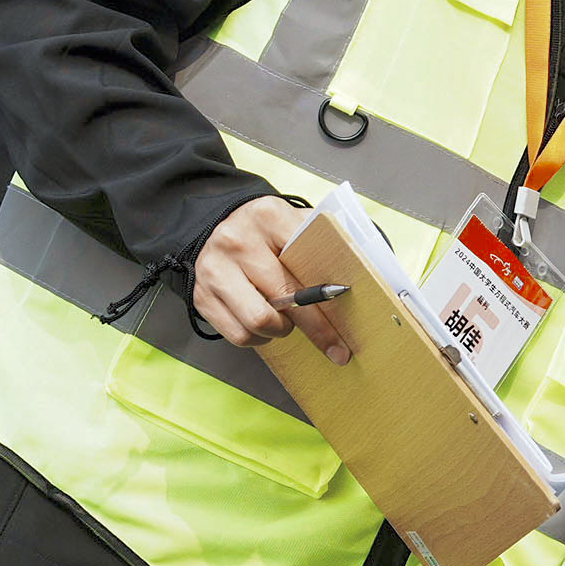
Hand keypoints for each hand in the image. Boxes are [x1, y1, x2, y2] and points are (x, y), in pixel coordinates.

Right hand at [191, 196, 348, 357]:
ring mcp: (215, 269)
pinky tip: (265, 325)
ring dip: (281, 330)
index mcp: (268, 216)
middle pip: (286, 297)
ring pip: (259, 321)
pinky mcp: (202, 295)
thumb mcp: (292, 222)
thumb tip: (363, 270)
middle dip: (316, 328)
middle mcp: (237, 241)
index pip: (307, 260)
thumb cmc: (263, 231)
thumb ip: (323, 241)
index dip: (329, 294)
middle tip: (337, 349)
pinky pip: (238, 334)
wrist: (212, 225)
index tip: (349, 317)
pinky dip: (258, 338)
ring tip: (288, 322)